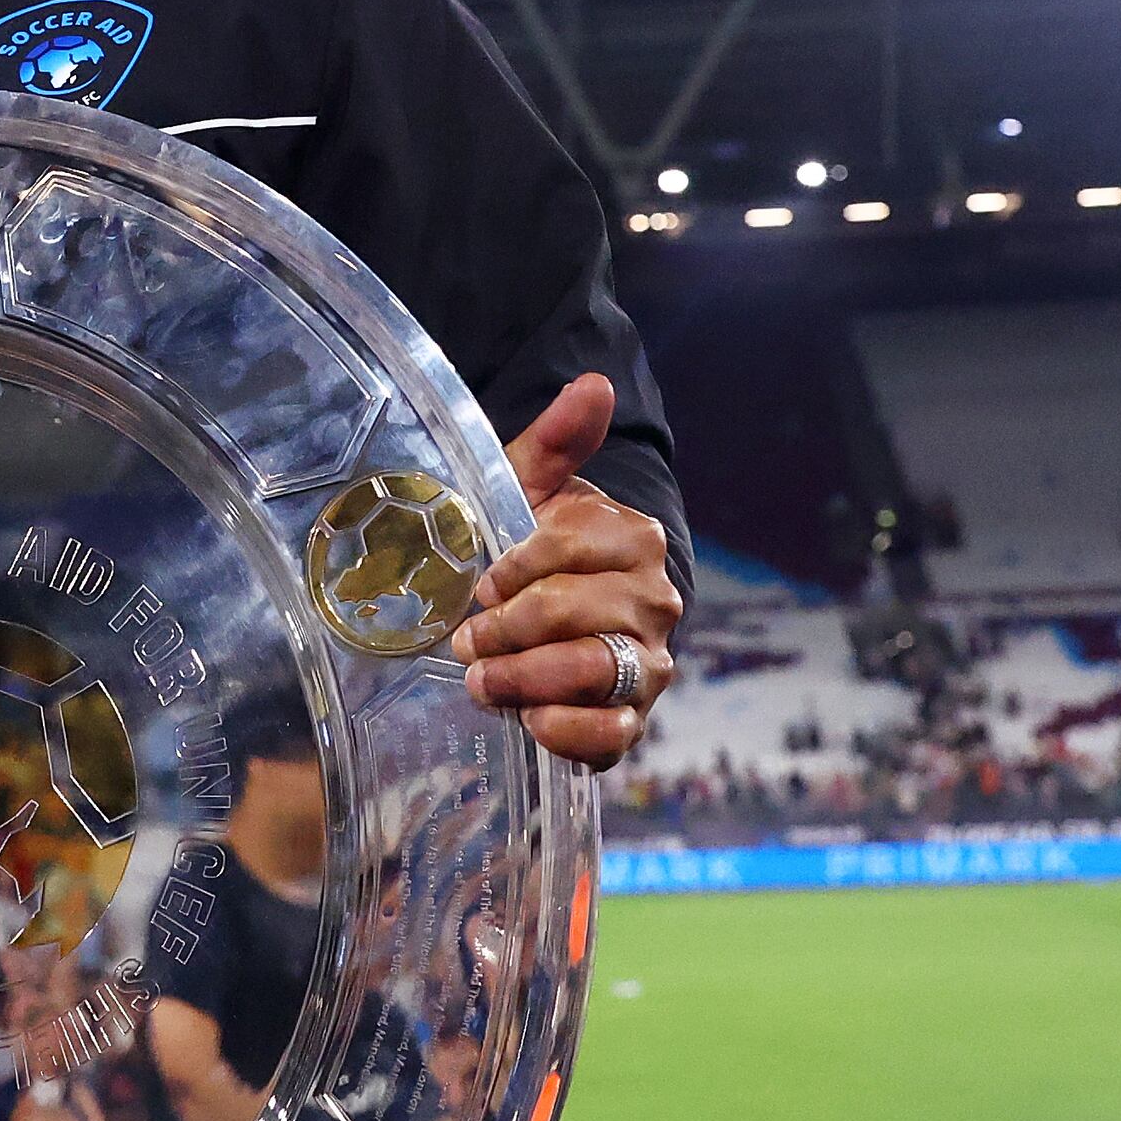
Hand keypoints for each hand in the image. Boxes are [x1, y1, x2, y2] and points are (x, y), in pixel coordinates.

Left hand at [447, 375, 679, 768]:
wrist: (544, 624)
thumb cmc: (529, 549)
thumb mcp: (527, 490)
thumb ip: (557, 439)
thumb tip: (595, 383)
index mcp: (634, 539)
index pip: (568, 548)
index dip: (512, 568)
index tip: (480, 582)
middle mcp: (655, 602)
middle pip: (572, 612)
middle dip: (504, 627)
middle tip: (466, 639)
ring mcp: (649, 666)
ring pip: (591, 672)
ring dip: (522, 678)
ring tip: (482, 679)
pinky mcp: (633, 722)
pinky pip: (608, 736)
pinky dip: (559, 729)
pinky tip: (524, 717)